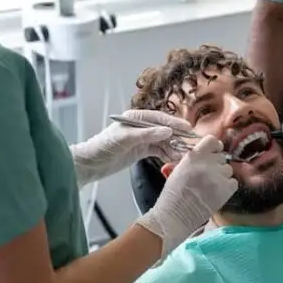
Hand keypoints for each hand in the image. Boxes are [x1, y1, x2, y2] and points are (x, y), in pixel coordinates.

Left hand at [70, 110, 192, 186]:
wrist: (90, 164)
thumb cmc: (104, 146)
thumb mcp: (125, 139)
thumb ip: (147, 134)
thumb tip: (168, 131)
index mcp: (135, 118)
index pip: (159, 119)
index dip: (174, 123)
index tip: (188, 128)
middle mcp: (140, 126)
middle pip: (163, 129)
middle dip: (177, 136)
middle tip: (192, 143)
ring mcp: (141, 139)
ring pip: (163, 141)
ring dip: (173, 146)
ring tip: (184, 154)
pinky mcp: (141, 150)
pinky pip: (158, 150)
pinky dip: (166, 154)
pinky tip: (174, 158)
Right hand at [135, 135, 237, 259]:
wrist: (175, 216)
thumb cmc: (173, 195)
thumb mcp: (179, 169)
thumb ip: (193, 160)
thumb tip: (205, 156)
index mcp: (194, 156)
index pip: (212, 140)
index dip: (214, 147)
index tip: (213, 154)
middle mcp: (207, 163)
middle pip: (221, 157)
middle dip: (216, 165)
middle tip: (209, 176)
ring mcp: (218, 176)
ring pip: (228, 169)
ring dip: (222, 176)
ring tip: (212, 187)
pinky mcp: (226, 189)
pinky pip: (233, 182)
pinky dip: (228, 187)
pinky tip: (217, 193)